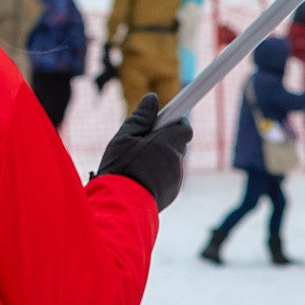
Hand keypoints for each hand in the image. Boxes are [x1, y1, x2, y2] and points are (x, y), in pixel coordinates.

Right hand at [95, 94, 191, 210]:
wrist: (121, 205)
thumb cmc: (121, 169)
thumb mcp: (125, 137)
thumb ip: (141, 117)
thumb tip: (152, 99)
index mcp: (168, 142)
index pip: (184, 126)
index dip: (174, 122)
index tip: (165, 119)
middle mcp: (176, 160)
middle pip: (176, 144)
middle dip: (163, 141)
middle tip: (141, 143)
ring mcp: (176, 178)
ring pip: (171, 162)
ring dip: (159, 159)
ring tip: (136, 165)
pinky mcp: (172, 193)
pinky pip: (168, 178)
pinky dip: (158, 175)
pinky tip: (139, 179)